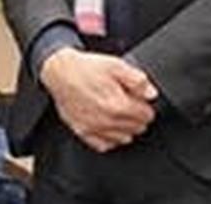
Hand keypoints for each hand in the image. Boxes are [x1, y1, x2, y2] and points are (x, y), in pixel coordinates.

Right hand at [38, 48, 157, 152]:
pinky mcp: (82, 132)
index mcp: (118, 105)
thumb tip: (151, 93)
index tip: (138, 99)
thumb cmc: (86, 68)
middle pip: (137, 128)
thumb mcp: (115, 65)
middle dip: (136, 116)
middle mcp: (107, 121)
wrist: (59, 71)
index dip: (145, 105)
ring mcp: (94, 129)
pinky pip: (104, 145)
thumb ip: (137, 80)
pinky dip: (109, 137)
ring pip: (123, 138)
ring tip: (117, 112)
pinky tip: (107, 124)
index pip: (147, 115)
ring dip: (125, 128)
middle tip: (127, 102)